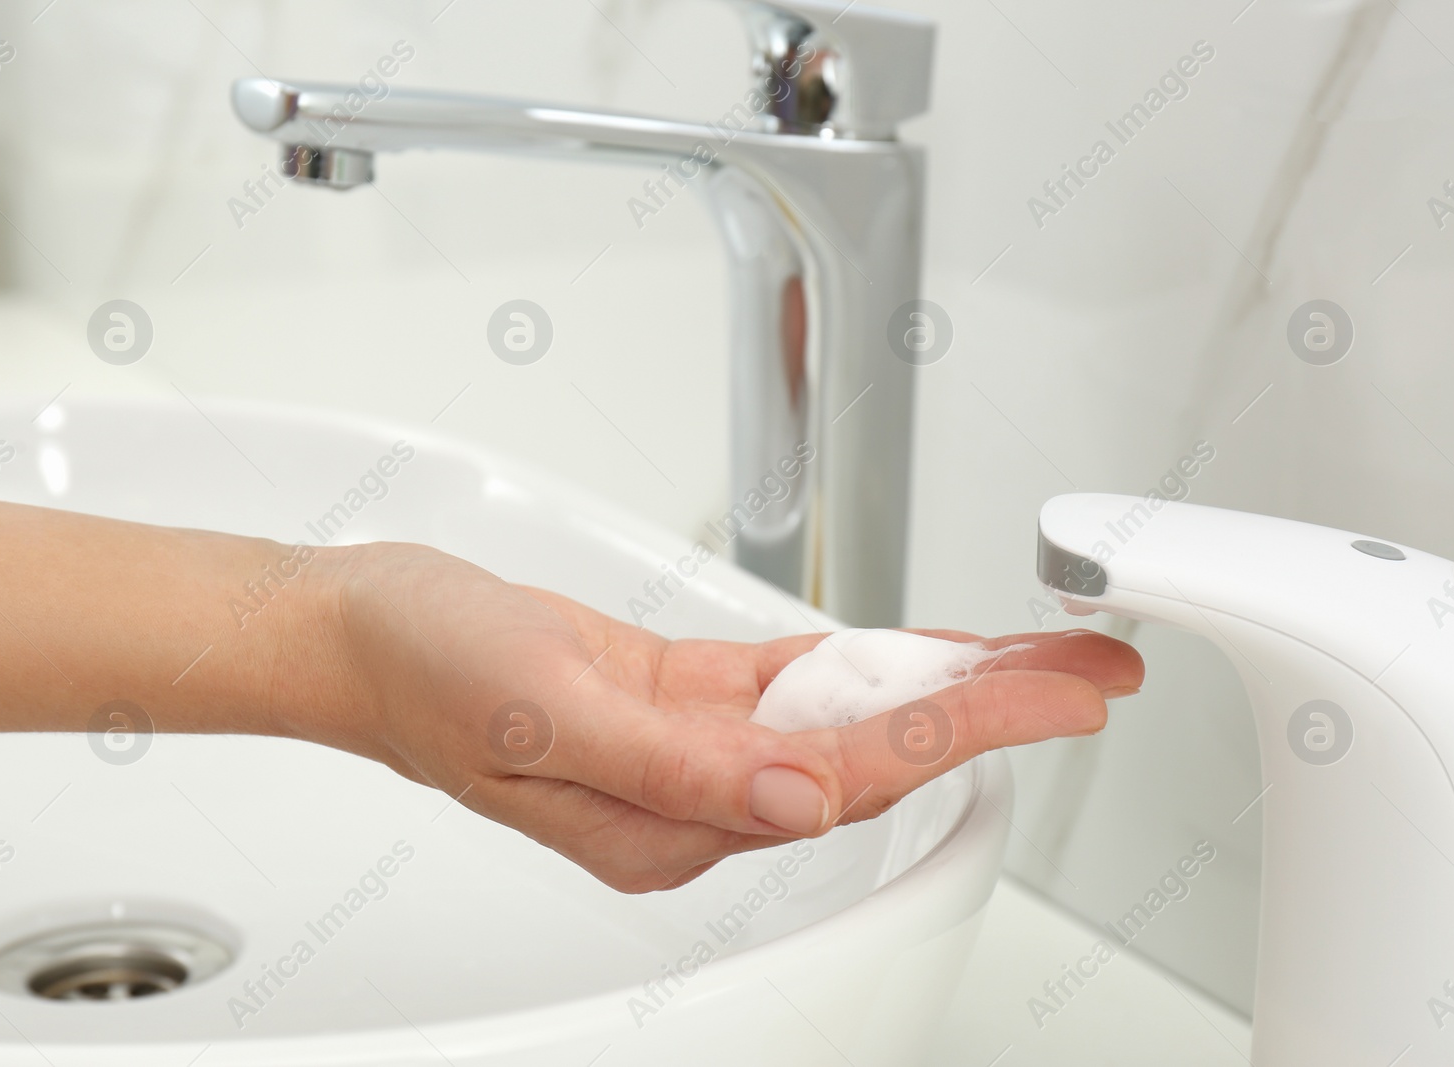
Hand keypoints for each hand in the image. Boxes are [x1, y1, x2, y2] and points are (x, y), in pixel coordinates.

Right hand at [325, 543, 1143, 892]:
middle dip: (992, 707)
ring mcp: (692, 747)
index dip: (964, 728)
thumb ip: (679, 763)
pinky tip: (924, 655)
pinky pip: (797, 687)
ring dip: (942, 681)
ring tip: (1039, 657)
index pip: (850, 775)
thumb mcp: (544, 710)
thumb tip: (806, 796)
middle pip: (874, 750)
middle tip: (1093, 671)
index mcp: (669, 820)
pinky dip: (867, 664)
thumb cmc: (424, 669)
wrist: (360, 629)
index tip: (1057, 695)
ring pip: (846, 716)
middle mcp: (695, 796)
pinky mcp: (679, 700)